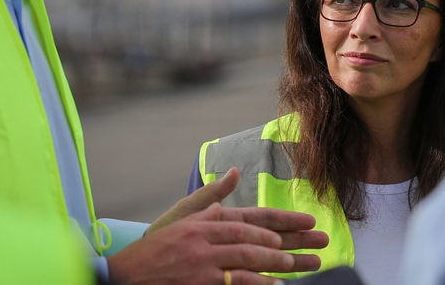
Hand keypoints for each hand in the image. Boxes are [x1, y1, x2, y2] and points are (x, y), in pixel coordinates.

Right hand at [108, 168, 329, 283]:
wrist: (128, 273)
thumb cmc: (158, 245)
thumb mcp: (183, 214)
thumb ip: (211, 194)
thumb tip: (235, 171)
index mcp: (209, 219)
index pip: (254, 217)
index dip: (283, 219)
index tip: (307, 222)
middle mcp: (208, 237)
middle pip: (257, 237)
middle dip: (290, 240)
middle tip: (316, 244)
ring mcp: (205, 261)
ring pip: (248, 259)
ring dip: (275, 262)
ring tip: (297, 264)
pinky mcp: (202, 283)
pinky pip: (235, 282)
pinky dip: (256, 283)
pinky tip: (273, 284)